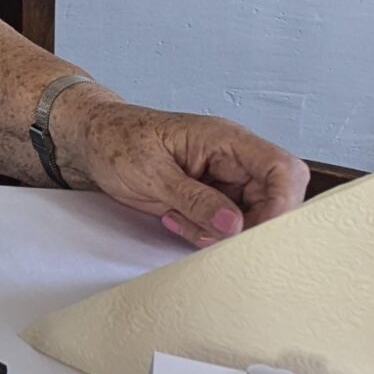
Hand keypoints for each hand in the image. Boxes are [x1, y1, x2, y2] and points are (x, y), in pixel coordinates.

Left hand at [57, 89, 309, 247]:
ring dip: (217, 232)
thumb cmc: (115, 140)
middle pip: (272, 201)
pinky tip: (173, 218)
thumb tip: (234, 224)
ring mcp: (223, 180)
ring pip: (248, 219)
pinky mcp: (210, 198)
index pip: (282, 168)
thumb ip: (194, 199)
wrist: (91, 139)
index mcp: (225, 140)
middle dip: (244, 226)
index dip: (283, 203)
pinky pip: (224, 226)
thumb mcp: (150, 171)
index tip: (256, 231)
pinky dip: (203, 232)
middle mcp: (232, 159)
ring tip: (177, 218)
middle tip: (208, 234)